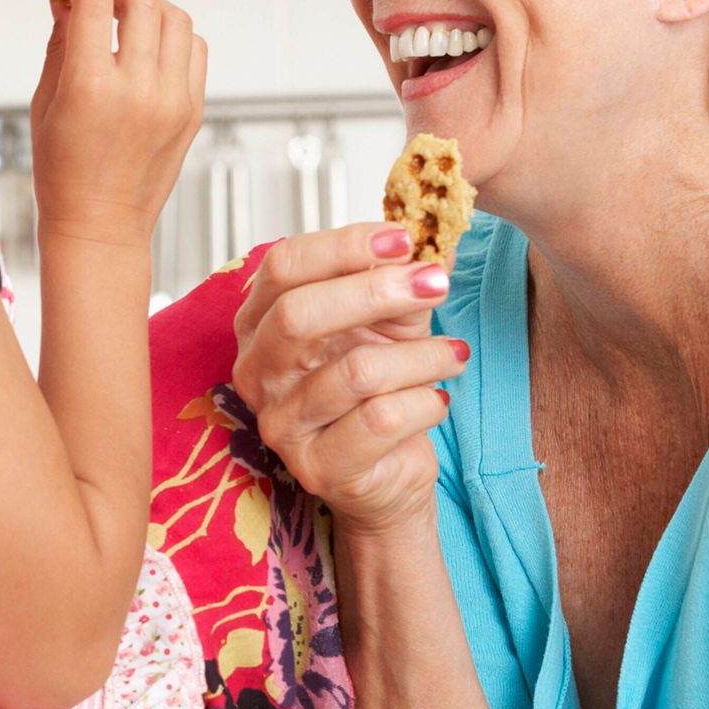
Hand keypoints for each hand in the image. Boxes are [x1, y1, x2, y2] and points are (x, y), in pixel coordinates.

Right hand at [29, 0, 204, 248]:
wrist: (100, 226)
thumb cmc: (61, 172)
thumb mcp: (45, 102)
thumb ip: (61, 41)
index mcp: (91, 88)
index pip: (93, 0)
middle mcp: (138, 90)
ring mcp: (173, 101)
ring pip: (174, 17)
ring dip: (147, 0)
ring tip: (122, 6)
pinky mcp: (193, 111)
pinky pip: (193, 49)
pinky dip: (172, 32)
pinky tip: (148, 39)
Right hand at [230, 222, 464, 537]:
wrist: (390, 471)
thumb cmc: (381, 389)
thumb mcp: (390, 323)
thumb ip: (402, 280)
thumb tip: (440, 237)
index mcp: (260, 322)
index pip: (282, 266)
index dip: (344, 245)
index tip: (404, 238)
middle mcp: (257, 372)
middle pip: (299, 315)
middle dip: (378, 291)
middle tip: (436, 283)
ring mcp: (281, 425)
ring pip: (355, 371)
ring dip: (421, 356)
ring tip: (452, 354)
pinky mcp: (317, 467)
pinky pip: (381, 421)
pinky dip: (425, 403)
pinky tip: (437, 401)